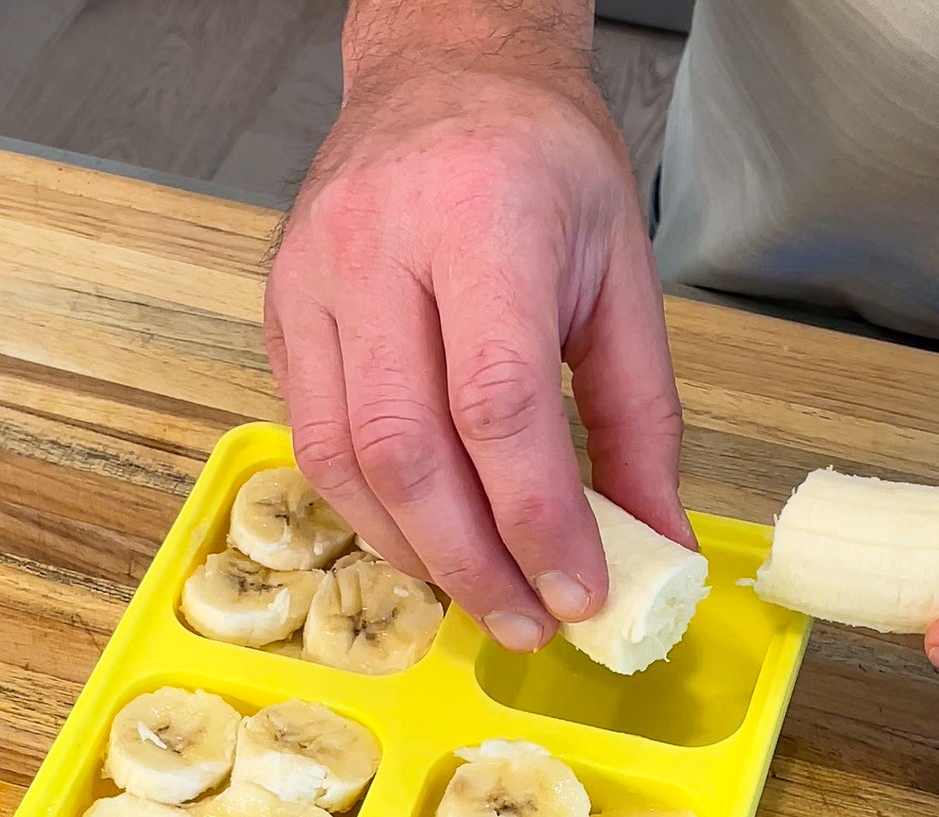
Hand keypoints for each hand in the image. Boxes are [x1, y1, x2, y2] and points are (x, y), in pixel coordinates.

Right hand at [262, 19, 689, 653]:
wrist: (443, 72)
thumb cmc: (541, 163)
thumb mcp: (621, 277)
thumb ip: (642, 418)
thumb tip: (656, 542)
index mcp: (484, 220)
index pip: (498, 403)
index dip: (537, 518)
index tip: (578, 591)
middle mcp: (378, 245)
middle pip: (408, 449)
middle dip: (473, 562)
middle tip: (526, 622)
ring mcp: (313, 278)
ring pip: (346, 460)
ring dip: (418, 551)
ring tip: (482, 592)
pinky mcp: (282, 311)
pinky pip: (313, 443)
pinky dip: (371, 512)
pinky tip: (424, 539)